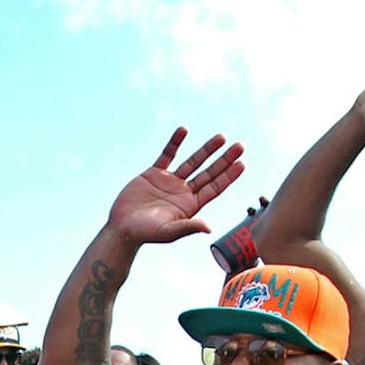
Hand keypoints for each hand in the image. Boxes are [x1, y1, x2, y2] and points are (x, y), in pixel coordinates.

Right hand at [104, 128, 245, 247]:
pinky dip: (175, 143)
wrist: (122, 227)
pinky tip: (184, 130)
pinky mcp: (154, 174)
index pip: (215, 188)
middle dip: (224, 160)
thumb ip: (188, 227)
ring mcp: (170, 182)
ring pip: (192, 162)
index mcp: (191, 206)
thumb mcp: (168, 232)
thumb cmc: (145, 234)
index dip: (228, 176)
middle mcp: (184, 192)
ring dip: (207, 150)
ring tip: (221, 137)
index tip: (242, 164)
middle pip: (209, 173)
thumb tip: (208, 227)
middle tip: (240, 146)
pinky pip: (167, 155)